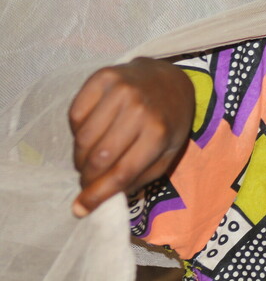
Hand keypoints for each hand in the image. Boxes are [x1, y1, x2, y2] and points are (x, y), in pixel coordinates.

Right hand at [68, 57, 194, 216]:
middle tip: (87, 181)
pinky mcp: (103, 77)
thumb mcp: (166, 153)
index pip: (121, 172)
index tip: (80, 209)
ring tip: (89, 158)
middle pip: (98, 158)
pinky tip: (92, 131)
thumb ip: (138, 177)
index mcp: (159, 132)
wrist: (169, 78)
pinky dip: (77, 130)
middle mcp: (139, 109)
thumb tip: (101, 200)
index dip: (97, 195)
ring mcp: (120, 90)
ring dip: (79, 157)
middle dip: (87, 178)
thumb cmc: (168, 121)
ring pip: (83, 138)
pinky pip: (75, 114)